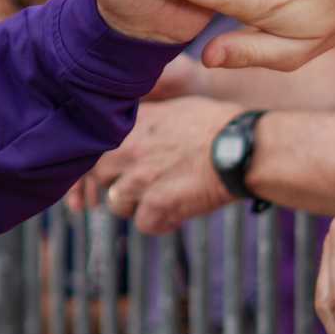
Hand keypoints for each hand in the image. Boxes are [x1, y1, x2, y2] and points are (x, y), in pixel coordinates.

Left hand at [74, 98, 231, 233]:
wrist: (244, 148)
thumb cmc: (218, 126)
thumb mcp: (174, 109)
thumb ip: (146, 122)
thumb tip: (130, 135)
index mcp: (132, 124)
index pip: (90, 147)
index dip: (92, 167)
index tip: (98, 178)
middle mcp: (128, 148)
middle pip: (100, 176)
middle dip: (118, 184)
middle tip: (142, 187)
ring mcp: (140, 177)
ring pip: (117, 203)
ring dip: (138, 205)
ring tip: (165, 198)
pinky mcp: (157, 203)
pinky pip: (144, 224)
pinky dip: (161, 223)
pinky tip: (179, 214)